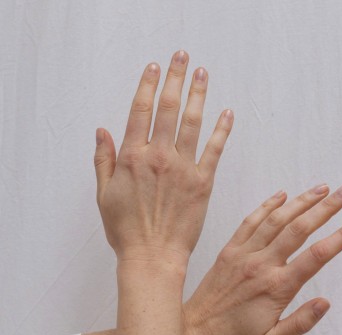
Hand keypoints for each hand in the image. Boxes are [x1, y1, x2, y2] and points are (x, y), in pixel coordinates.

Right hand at [93, 49, 233, 270]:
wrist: (152, 256)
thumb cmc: (126, 231)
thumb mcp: (104, 195)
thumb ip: (104, 160)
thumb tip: (102, 131)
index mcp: (132, 157)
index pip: (140, 111)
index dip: (147, 86)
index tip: (154, 68)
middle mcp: (158, 157)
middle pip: (168, 108)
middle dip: (176, 78)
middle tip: (182, 57)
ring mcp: (183, 169)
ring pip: (192, 123)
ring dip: (198, 95)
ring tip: (203, 74)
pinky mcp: (202, 183)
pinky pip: (214, 150)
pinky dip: (221, 130)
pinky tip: (226, 113)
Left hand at [182, 183, 341, 334]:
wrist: (191, 332)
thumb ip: (300, 323)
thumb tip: (325, 303)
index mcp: (275, 288)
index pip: (315, 257)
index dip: (339, 239)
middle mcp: (261, 266)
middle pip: (299, 229)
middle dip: (325, 208)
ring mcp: (243, 255)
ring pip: (276, 220)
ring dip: (300, 201)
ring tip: (321, 188)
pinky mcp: (229, 251)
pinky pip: (250, 222)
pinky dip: (267, 205)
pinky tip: (281, 195)